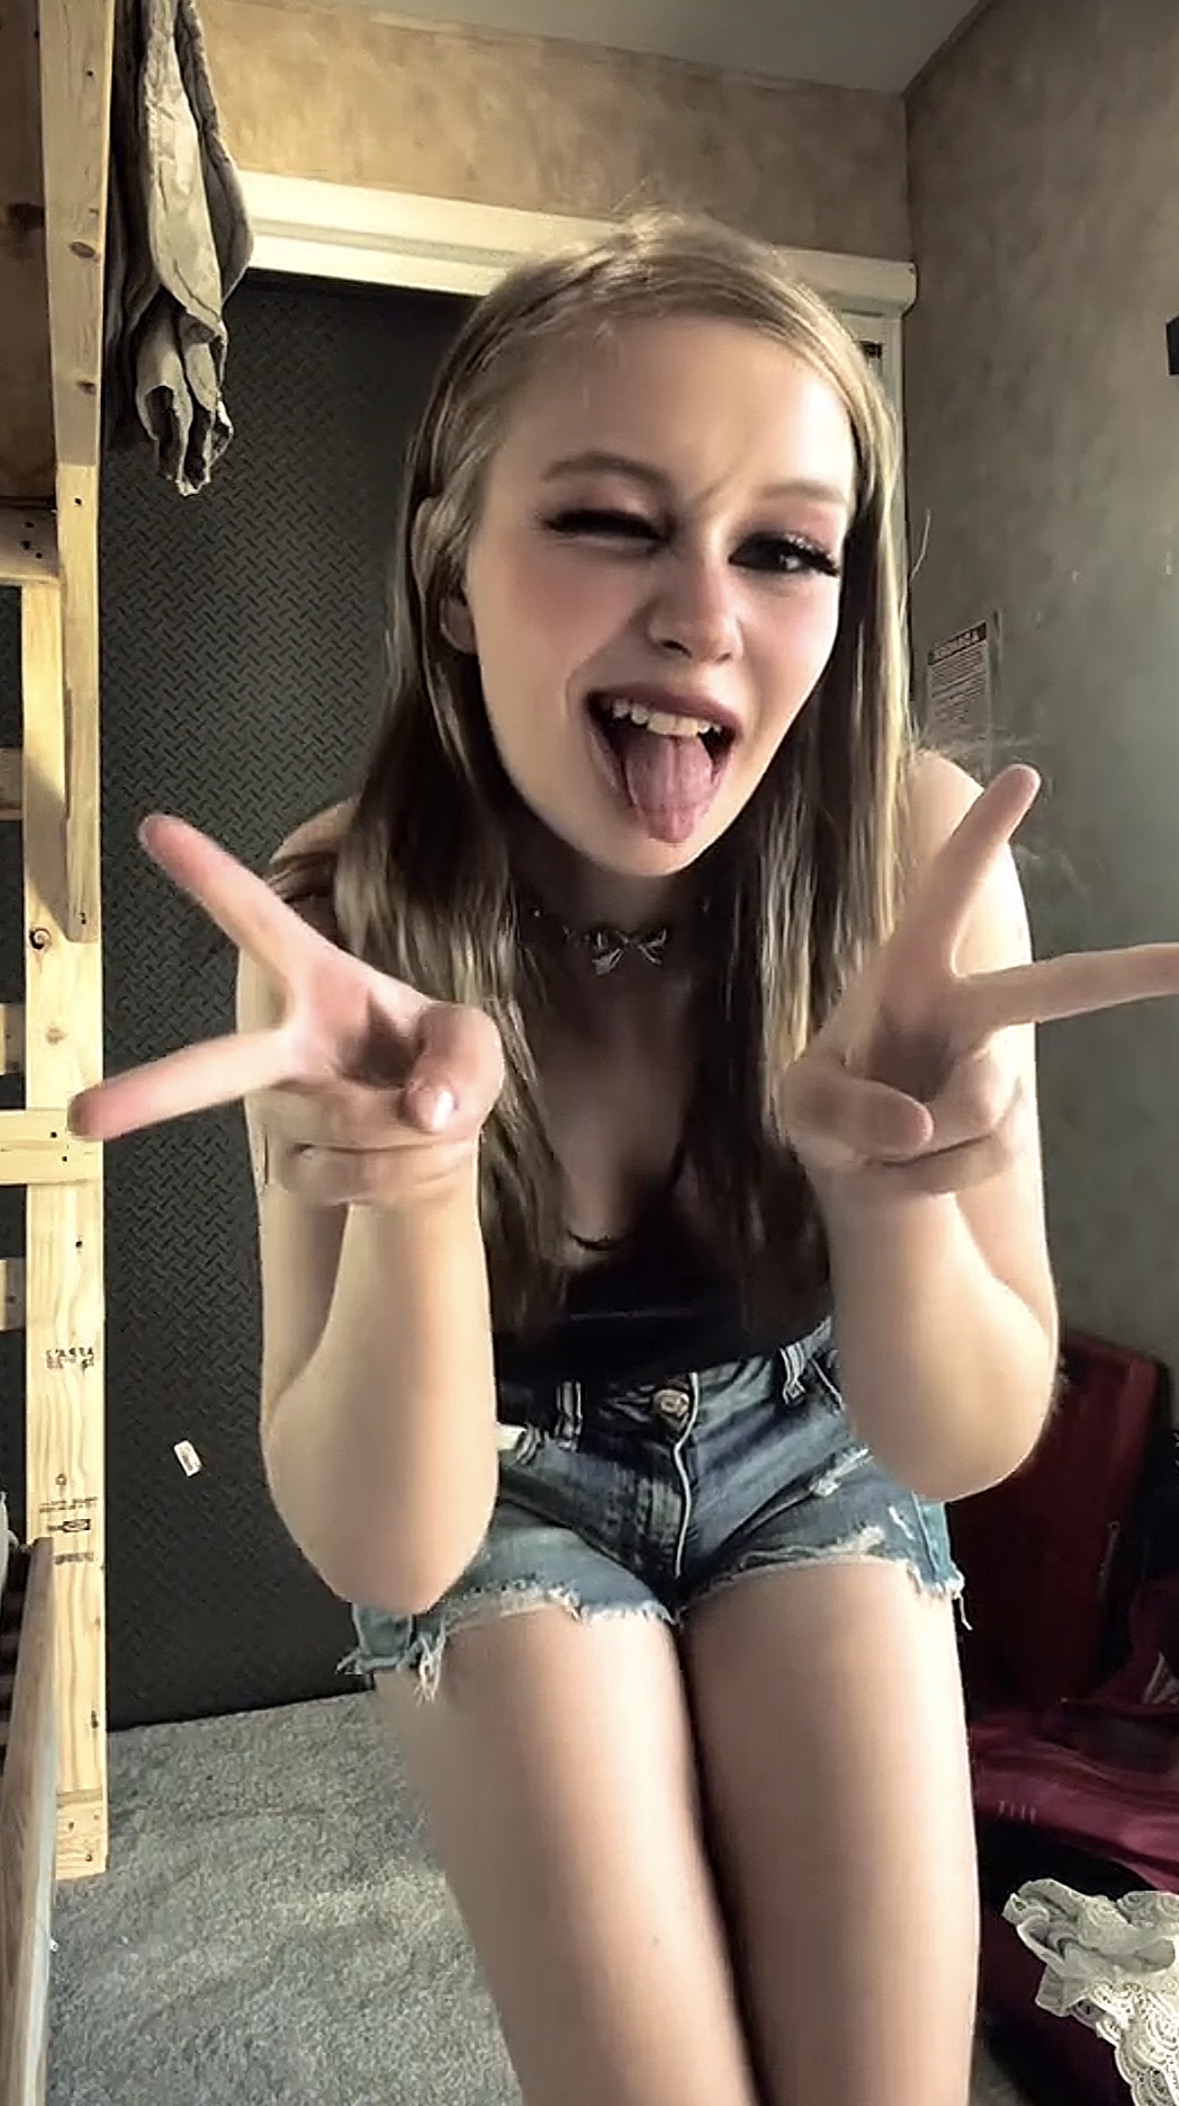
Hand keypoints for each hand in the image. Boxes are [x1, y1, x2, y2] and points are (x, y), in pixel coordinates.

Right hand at [67, 816, 505, 1206]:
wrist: (439, 1139)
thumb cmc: (440, 1063)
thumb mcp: (473, 1040)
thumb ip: (465, 1058)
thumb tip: (424, 1109)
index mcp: (317, 980)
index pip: (258, 921)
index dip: (210, 875)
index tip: (155, 827)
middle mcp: (282, 1045)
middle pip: (215, 1069)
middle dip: (152, 1093)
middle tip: (85, 1118)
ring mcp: (284, 1111)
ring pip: (340, 1127)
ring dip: (405, 1134)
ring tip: (426, 1117)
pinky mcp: (296, 1168)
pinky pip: (349, 1180)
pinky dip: (399, 1175)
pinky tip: (406, 1158)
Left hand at [782, 765, 1178, 1202]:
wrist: (855, 1169)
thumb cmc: (823, 1108)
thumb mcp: (800, 1108)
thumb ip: (844, 1110)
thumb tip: (922, 1125)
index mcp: (909, 972)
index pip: (943, 893)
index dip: (981, 837)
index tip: (1023, 775)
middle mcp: (967, 1007)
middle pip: (1056, 989)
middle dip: (1128, 972)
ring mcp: (996, 1064)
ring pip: (978, 1105)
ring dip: (917, 1146)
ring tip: (877, 1152)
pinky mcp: (1009, 1121)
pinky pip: (981, 1154)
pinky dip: (931, 1179)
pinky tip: (905, 1170)